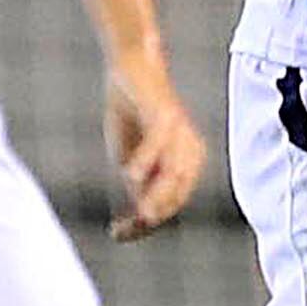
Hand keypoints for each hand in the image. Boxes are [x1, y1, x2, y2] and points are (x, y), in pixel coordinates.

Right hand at [101, 63, 207, 239]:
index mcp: (185, 165)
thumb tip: (143, 214)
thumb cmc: (131, 116)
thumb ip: (139, 183)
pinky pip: (160, 142)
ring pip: (175, 174)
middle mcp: (189, 152)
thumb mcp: (131, 158)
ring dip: (156, 196)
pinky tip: (129, 175)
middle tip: (120, 229)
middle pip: (176, 196)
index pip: (170, 205)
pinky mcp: (165, 114)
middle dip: (151, 216)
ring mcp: (179, 133)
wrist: (130, 71)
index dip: (145, 224)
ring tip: (139, 214)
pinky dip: (146, 160)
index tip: (116, 234)